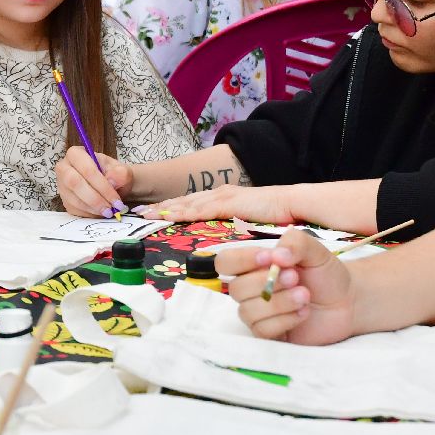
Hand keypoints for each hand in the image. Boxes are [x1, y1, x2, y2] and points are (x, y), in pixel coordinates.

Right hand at [55, 146, 130, 218]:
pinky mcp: (65, 201)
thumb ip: (120, 173)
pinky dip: (89, 213)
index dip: (101, 185)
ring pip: (73, 199)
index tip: (115, 198)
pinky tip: (100, 213)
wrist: (113, 185)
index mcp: (76, 154)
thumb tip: (111, 180)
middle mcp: (64, 168)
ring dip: (93, 208)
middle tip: (110, 208)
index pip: (86, 169)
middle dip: (95, 198)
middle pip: (74, 183)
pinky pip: (74, 209)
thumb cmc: (115, 175)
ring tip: (109, 211)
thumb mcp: (122, 171)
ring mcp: (62, 186)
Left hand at [153, 183, 298, 224]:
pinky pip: (202, 208)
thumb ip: (235, 227)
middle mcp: (220, 193)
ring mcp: (224, 196)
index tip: (156, 212)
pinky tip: (171, 216)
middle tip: (142, 213)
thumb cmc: (275, 216)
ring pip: (189, 202)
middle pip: (185, 200)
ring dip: (167, 208)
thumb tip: (225, 242)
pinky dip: (184, 211)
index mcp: (224, 197)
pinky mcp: (229, 203)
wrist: (293, 205)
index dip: (174, 206)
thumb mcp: (249, 222)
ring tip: (149, 214)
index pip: (194, 202)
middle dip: (163, 206)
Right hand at [218, 227, 355, 344]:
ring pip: (248, 311)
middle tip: (295, 277)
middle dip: (267, 283)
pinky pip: (262, 330)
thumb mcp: (314, 250)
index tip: (270, 258)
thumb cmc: (325, 273)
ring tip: (304, 295)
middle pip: (235, 289)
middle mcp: (250, 289)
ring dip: (279, 302)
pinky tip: (303, 312)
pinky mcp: (269, 333)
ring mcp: (258, 312)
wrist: (347, 300)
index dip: (242, 260)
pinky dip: (285, 320)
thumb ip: (295, 243)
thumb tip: (277, 255)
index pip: (226, 262)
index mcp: (254, 265)